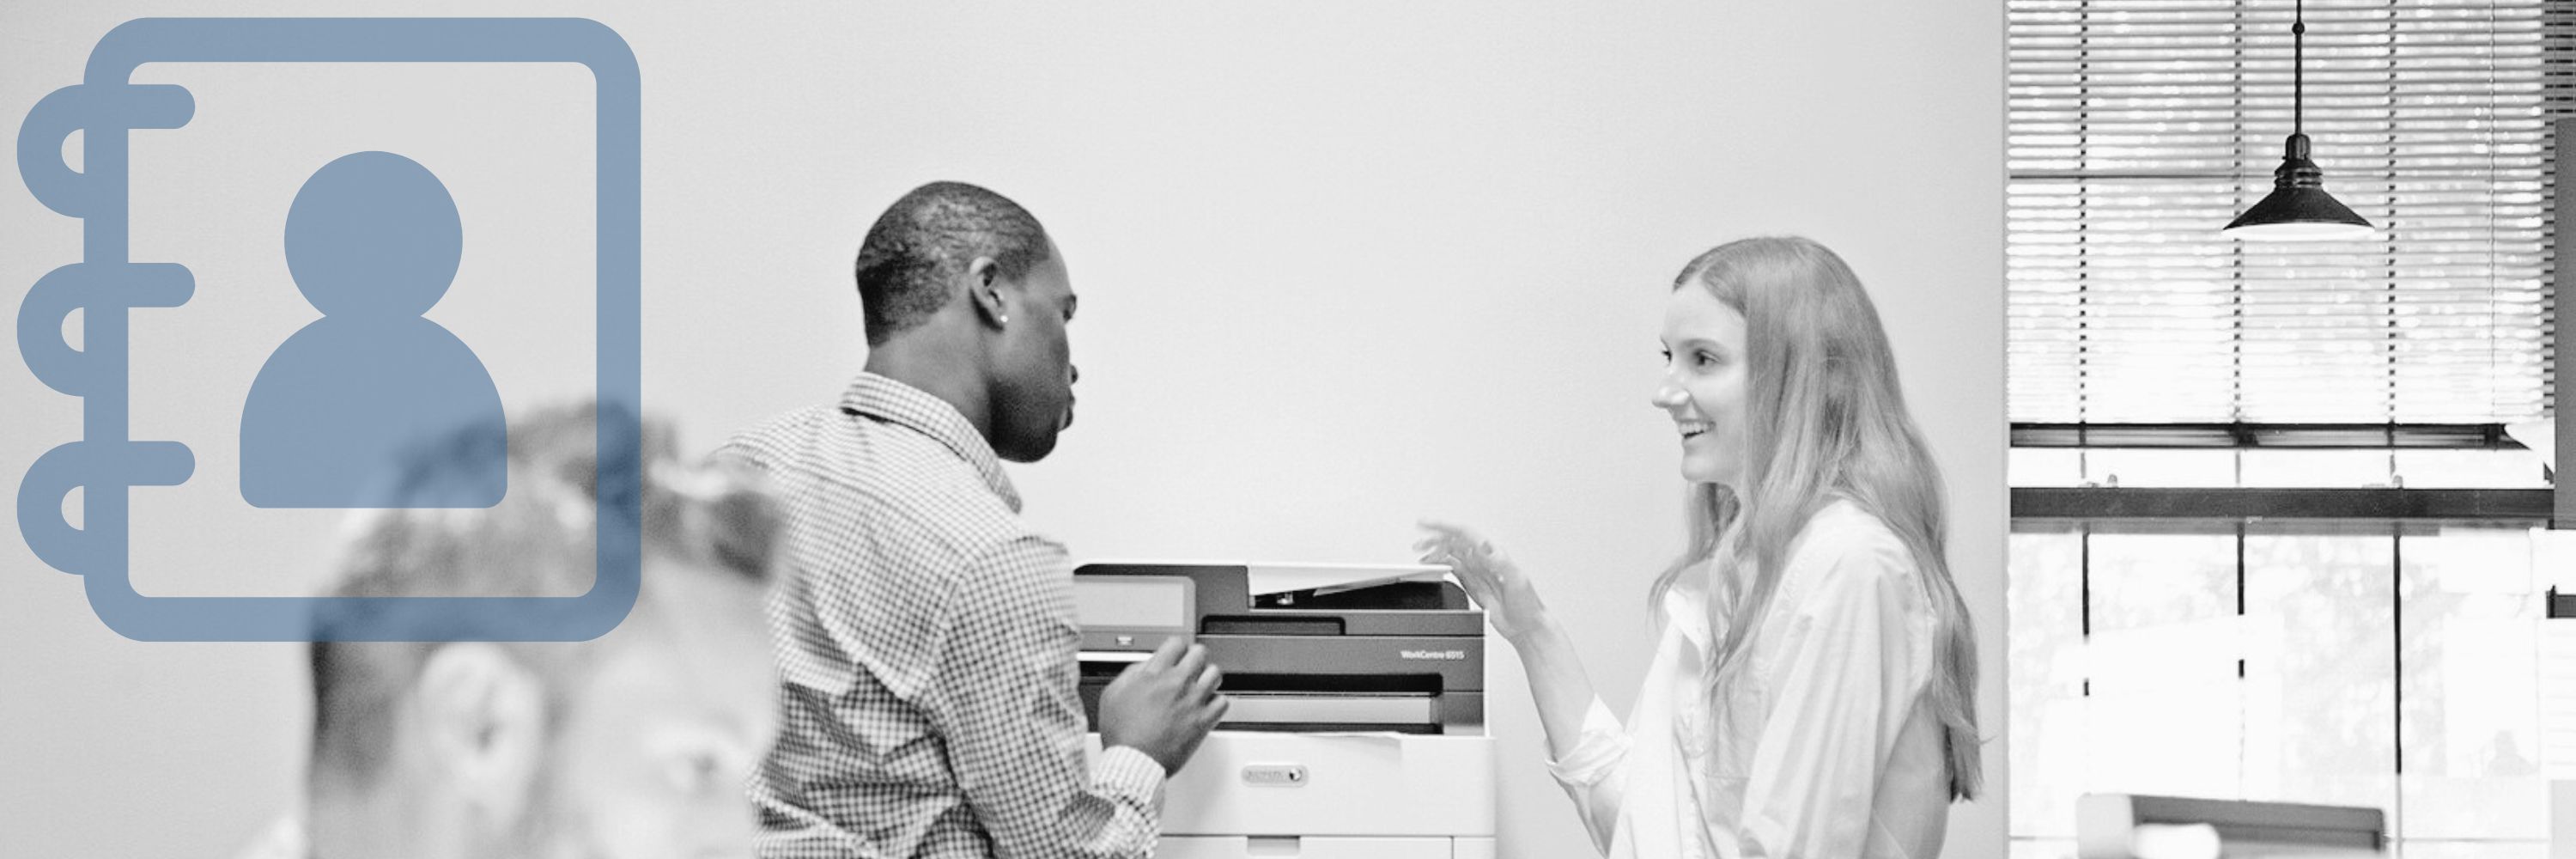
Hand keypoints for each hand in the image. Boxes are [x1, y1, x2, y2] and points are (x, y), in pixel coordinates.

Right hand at [1097, 637, 1226, 775]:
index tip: (1176, 654)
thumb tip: (1146, 665)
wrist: (1134, 762)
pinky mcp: (1204, 721)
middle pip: (1200, 653)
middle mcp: (1177, 683)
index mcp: (1154, 674)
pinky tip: (1206, 706)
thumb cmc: (1121, 735)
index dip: (1176, 647)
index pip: (1176, 643)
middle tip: (1190, 667)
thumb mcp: (1113, 695)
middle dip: (1194, 658)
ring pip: (1215, 673)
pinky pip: (1222, 701)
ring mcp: (1193, 701)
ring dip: (1207, 677)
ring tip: (1200, 685)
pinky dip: (1216, 702)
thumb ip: (1131, 674)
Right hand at [1414, 520, 1548, 639]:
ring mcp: (1477, 573)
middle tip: (1417, 545)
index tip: (1426, 524)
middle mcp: (1483, 560)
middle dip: (1433, 541)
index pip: (1463, 533)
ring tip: (1420, 557)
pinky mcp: (1473, 586)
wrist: (1526, 626)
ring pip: (1451, 556)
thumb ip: (1499, 561)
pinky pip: (1454, 571)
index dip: (1443, 526)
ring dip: (1435, 554)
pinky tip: (1433, 569)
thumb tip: (1483, 545)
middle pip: (1453, 543)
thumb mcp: (1516, 578)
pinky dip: (1441, 568)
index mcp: (1492, 553)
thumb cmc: (1527, 604)